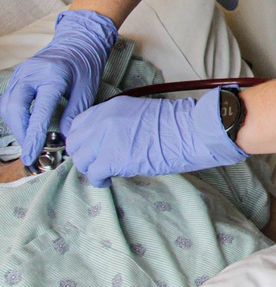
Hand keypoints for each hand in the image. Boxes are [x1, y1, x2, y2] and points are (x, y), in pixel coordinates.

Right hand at [0, 9, 117, 165]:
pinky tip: (25, 127)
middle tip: (31, 151)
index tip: (32, 154)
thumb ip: (74, 114)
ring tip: (29, 141)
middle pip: (14, 108)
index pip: (39, 111)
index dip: (34, 135)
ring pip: (7, 105)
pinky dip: (14, 116)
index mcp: (53, 75)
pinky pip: (8, 100)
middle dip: (21, 132)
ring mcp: (21, 73)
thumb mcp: (87, 90)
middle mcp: (31, 72)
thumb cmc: (85, 65)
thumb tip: (65, 138)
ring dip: (16, 126)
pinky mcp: (17, 77)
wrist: (77, 42)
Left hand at [66, 88, 243, 186]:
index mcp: (110, 106)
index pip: (78, 124)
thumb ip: (117, 123)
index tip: (91, 149)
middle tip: (96, 163)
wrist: (190, 131)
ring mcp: (106, 139)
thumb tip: (105, 144)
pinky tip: (109, 180)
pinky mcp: (112, 158)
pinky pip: (93, 174)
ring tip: (105, 173)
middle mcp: (103, 119)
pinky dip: (99, 181)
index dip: (82, 140)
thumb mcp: (139, 113)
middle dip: (83, 156)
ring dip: (91, 169)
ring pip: (81, 160)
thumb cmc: (174, 125)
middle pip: (74, 143)